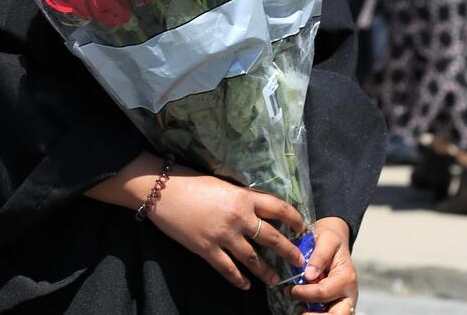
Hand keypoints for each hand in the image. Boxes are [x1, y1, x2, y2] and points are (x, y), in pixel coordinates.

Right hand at [87, 152, 305, 290]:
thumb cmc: (192, 182)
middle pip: (271, 237)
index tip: (302, 227)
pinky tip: (246, 284)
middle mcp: (239, 217)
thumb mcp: (223, 184)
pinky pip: (228, 269)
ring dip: (266, 271)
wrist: (164, 190)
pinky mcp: (207, 249)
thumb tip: (257, 209)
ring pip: (252, 258)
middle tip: (300, 261)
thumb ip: (241, 198)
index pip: (278, 207)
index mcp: (243, 196)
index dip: (293, 218)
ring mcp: (223, 235)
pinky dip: (239, 279)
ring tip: (276, 279)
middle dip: (288, 250)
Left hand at [289, 217, 357, 313]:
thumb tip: (309, 276)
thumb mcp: (327, 240)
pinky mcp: (337, 305)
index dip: (305, 293)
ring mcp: (344, 302)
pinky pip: (327, 313)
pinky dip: (315, 314)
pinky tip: (303, 308)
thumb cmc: (331, 241)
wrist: (335, 242)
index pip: (324, 292)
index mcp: (347, 278)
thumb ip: (320, 256)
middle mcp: (349, 294)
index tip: (290, 289)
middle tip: (298, 311)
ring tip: (299, 309)